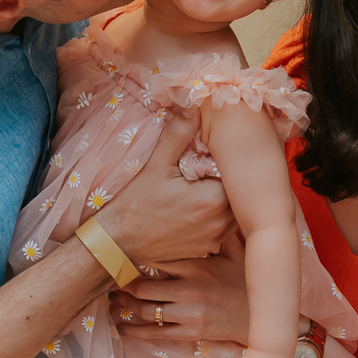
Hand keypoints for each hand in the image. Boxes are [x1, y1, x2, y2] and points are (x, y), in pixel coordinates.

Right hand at [98, 110, 232, 267]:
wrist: (119, 242)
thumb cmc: (136, 204)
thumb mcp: (157, 165)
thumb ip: (178, 135)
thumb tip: (193, 107)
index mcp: (214, 199)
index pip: (236, 174)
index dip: (225, 162)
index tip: (209, 158)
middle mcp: (221, 223)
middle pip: (238, 194)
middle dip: (226, 180)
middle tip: (205, 172)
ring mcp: (215, 239)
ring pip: (233, 213)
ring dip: (224, 200)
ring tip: (201, 189)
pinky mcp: (207, 250)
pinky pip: (222, 229)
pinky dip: (215, 218)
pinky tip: (195, 210)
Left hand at [113, 228, 250, 342]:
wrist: (262, 318)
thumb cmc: (248, 282)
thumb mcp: (239, 252)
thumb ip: (223, 230)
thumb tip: (216, 202)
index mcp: (198, 267)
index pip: (158, 257)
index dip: (136, 253)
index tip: (121, 249)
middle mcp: (189, 289)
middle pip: (144, 287)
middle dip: (123, 283)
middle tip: (109, 277)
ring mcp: (188, 313)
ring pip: (146, 310)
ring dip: (125, 306)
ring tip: (113, 300)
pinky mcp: (190, 333)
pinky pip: (156, 333)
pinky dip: (136, 331)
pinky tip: (122, 328)